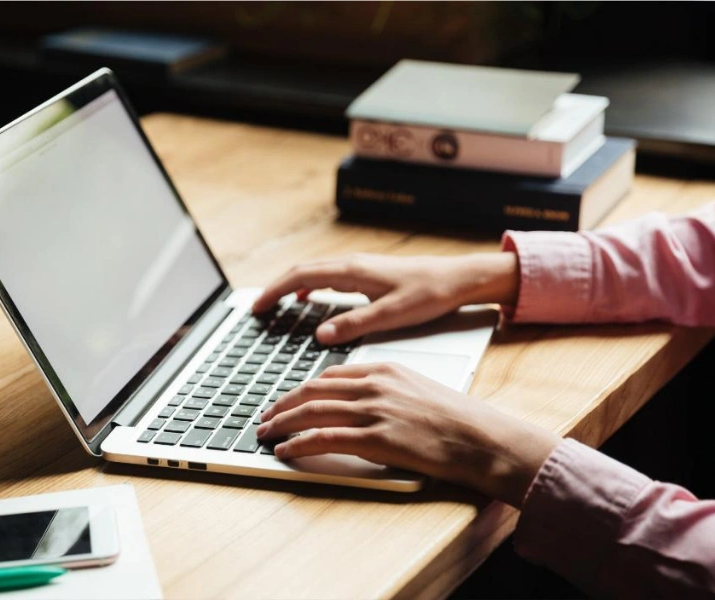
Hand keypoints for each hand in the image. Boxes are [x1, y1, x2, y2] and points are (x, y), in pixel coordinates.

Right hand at [251, 252, 518, 344]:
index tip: (257, 307)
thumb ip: (354, 325)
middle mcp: (352, 265)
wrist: (457, 279)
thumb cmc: (429, 294)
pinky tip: (311, 298)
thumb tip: (320, 335)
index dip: (275, 291)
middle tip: (258, 308)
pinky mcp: (368, 274)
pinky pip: (329, 276)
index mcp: (353, 272)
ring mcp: (360, 267)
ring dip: (292, 286)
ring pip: (314, 272)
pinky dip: (311, 286)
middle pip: (302, 271)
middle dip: (276, 289)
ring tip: (276, 304)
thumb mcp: (391, 315)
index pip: (301, 277)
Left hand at [256, 362, 559, 506]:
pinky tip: (285, 450)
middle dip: (283, 404)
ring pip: (312, 411)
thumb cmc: (458, 421)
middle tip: (265, 416)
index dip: (302, 388)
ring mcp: (373, 410)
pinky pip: (323, 438)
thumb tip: (361, 405)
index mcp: (385, 369)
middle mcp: (375, 385)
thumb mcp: (419, 390)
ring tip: (265, 433)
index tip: (287, 399)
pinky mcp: (374, 438)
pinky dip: (298, 443)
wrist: (482, 439)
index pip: (330, 375)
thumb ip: (387, 392)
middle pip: (313, 390)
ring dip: (282, 423)